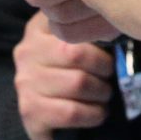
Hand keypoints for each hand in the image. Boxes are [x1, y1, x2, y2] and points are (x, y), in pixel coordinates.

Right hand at [13, 11, 113, 139]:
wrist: (43, 114)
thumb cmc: (66, 71)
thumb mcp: (72, 42)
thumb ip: (87, 30)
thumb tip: (115, 28)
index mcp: (38, 28)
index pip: (74, 25)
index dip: (100, 37)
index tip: (112, 48)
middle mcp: (27, 53)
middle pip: (77, 54)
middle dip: (104, 68)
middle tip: (110, 76)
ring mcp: (25, 83)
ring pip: (78, 83)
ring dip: (101, 92)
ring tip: (104, 94)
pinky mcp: (30, 113)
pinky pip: (72, 112)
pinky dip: (93, 114)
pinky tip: (98, 113)